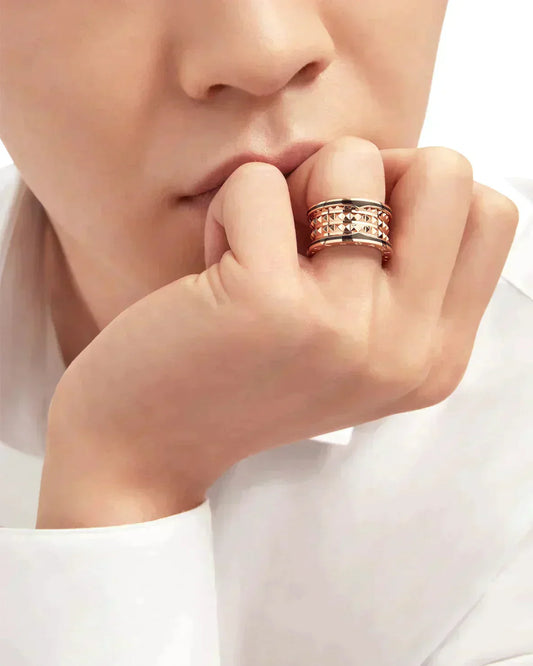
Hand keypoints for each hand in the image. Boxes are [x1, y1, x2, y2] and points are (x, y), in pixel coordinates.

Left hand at [37, 136, 518, 526]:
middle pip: (446, 170)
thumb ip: (401, 271)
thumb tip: (397, 165)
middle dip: (369, 176)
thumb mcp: (351, 342)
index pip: (491, 214)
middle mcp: (406, 350)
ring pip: (352, 159)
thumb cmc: (244, 376)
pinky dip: (230, 207)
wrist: (151, 445)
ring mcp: (343, 328)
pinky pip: (260, 181)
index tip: (358, 232)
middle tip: (310, 230)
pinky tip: (215, 264)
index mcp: (435, 358)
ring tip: (258, 253)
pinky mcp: (269, 303)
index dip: (418, 195)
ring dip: (292, 189)